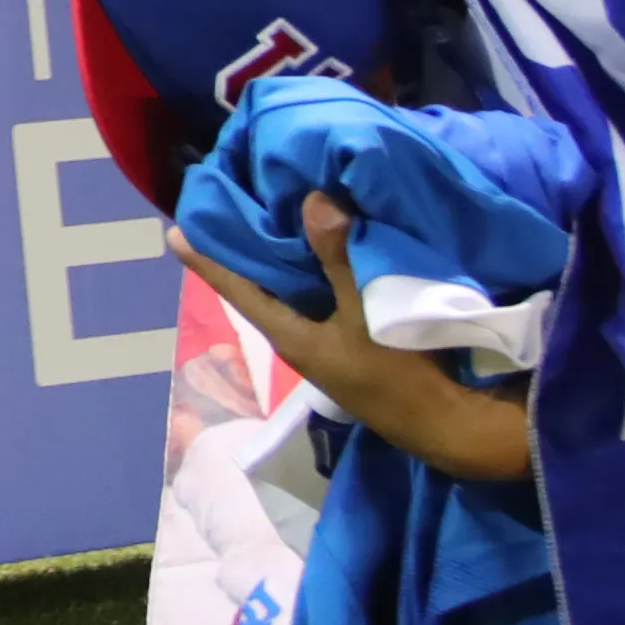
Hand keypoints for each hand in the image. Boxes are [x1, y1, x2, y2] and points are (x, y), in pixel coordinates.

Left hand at [173, 191, 533, 483]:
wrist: (448, 423)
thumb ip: (339, 257)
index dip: (208, 261)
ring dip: (285, 257)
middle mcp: (301, 340)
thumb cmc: (399, 372)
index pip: (238, 290)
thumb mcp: (366, 312)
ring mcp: (328, 344)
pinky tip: (328, 244)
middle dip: (246, 250)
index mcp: (291, 336)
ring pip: (295, 292)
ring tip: (276, 213)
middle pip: (262, 288)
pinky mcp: (354, 343)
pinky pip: (324, 298)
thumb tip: (312, 200)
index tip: (176, 232)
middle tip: (230, 206)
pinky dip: (318, 269)